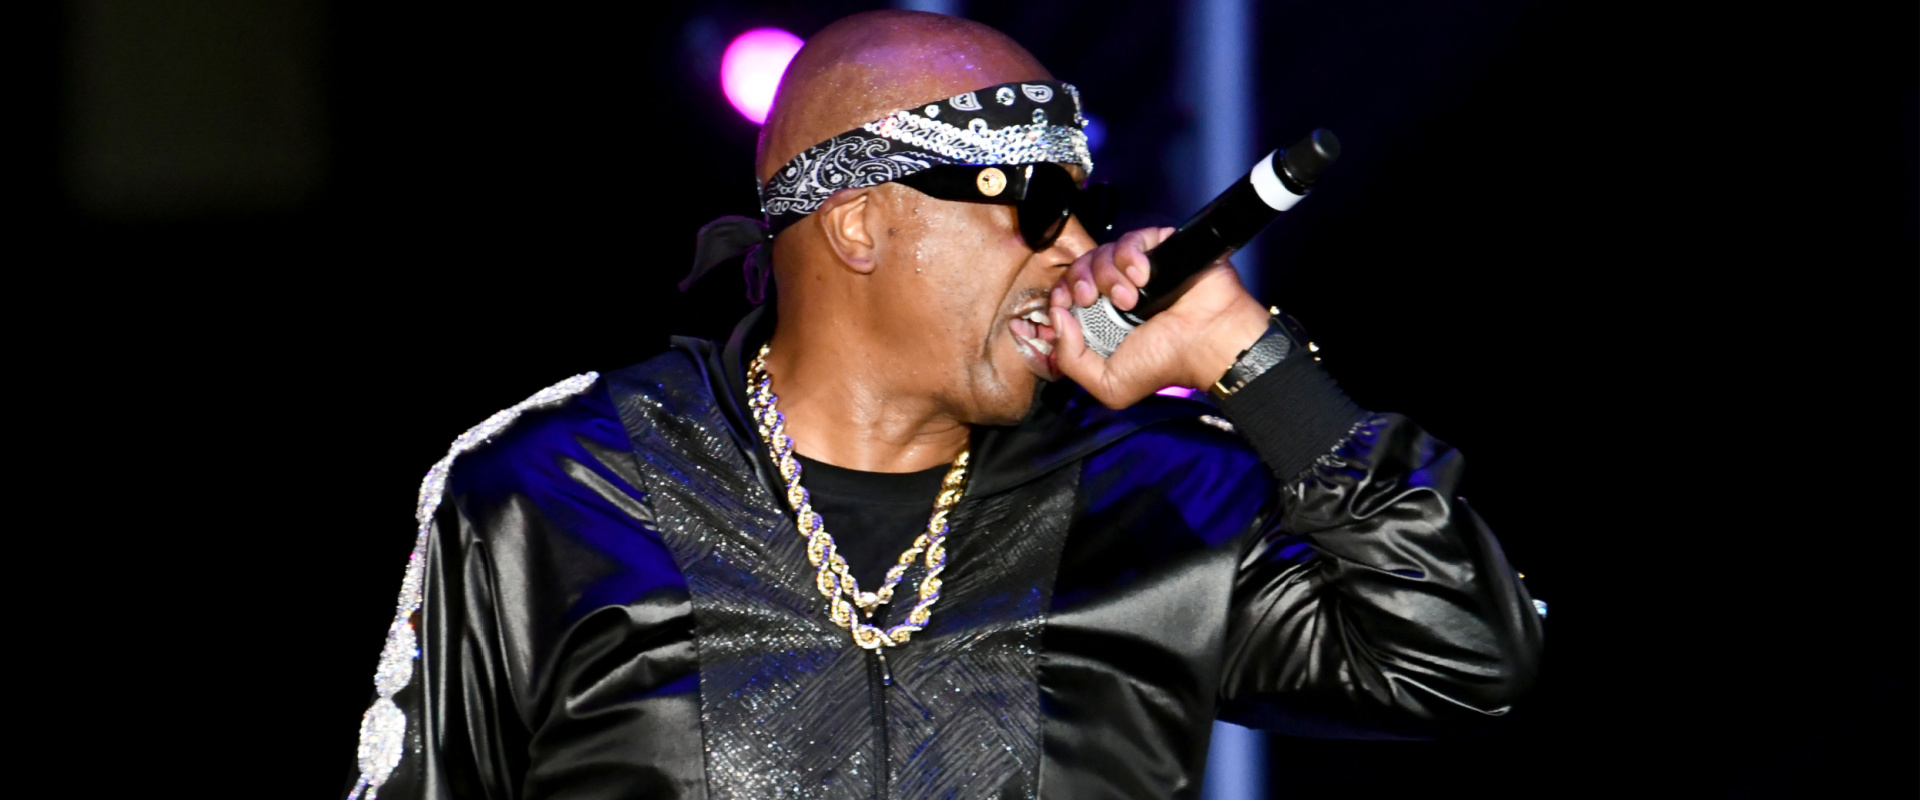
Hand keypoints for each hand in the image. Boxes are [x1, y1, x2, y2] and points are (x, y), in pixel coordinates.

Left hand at [1048, 227, 1272, 407]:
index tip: (1066, 306)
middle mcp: (1115, 291)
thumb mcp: (1108, 383)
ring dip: (1108, 274)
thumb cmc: (1165, 363)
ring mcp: (1136, 269)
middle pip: (1078, 268)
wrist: (1208, 341)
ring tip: (1130, 297)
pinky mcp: (1157, 249)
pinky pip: (1130, 238)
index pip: (1065, 295)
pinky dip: (1129, 254)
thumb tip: (1057, 319)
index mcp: (1100, 319)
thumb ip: (1070, 359)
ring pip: (1101, 252)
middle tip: (1092, 299)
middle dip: (1079, 282)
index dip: (1059, 296)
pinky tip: (1142, 275)